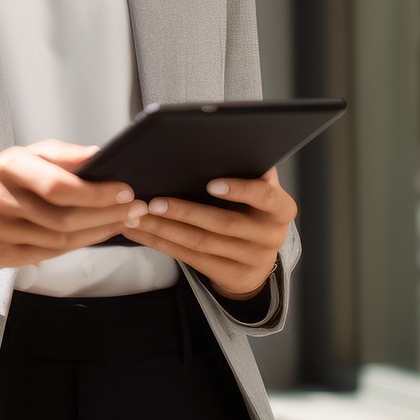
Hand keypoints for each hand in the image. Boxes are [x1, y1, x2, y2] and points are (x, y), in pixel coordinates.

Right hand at [0, 140, 147, 266]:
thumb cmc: (1, 177)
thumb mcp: (26, 154)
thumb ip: (63, 155)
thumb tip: (99, 156)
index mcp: (7, 167)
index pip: (58, 186)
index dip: (96, 192)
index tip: (126, 190)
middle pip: (63, 218)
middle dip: (107, 214)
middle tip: (136, 209)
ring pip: (58, 242)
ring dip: (97, 233)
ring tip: (123, 221)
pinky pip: (45, 256)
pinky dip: (75, 247)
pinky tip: (94, 236)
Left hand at [118, 166, 295, 299]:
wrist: (257, 260)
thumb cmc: (251, 212)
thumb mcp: (258, 193)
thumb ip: (247, 171)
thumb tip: (219, 142)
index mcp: (280, 209)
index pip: (265, 197)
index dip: (239, 190)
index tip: (210, 184)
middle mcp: (270, 236)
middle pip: (224, 224)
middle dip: (186, 212)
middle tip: (155, 201)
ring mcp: (252, 261)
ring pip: (201, 243)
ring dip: (165, 228)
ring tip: (138, 216)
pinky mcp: (231, 276)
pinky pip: (191, 259)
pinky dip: (162, 244)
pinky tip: (143, 232)